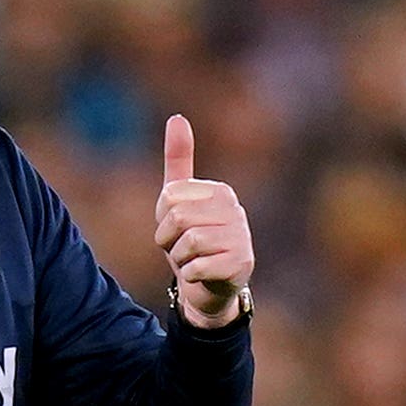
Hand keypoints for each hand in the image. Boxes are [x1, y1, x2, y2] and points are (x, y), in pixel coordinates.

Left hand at [153, 114, 253, 326]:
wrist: (210, 287)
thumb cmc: (192, 241)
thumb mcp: (178, 201)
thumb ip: (178, 160)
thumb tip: (177, 117)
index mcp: (220, 191)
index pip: (169, 199)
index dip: (162, 221)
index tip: (176, 231)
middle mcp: (235, 210)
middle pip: (177, 220)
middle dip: (169, 242)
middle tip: (182, 250)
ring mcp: (242, 237)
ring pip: (187, 245)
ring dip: (179, 259)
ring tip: (193, 261)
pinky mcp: (242, 264)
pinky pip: (196, 268)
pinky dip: (189, 276)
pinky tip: (201, 275)